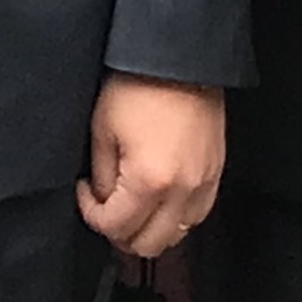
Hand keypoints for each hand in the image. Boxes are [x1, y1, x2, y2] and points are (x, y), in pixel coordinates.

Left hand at [76, 75, 221, 258]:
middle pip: (148, 245)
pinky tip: (160, 198)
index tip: (85, 193)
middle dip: (121, 232)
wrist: (178, 56)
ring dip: (151, 228)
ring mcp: (204, 183)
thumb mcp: (103, 130)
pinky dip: (176, 217)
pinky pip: (197, 215)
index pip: (116, 227)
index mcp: (150, 181)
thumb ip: (103, 177)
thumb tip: (104, 201)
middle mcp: (182, 191)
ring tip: (133, 203)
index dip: (91, 215)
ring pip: (176, 235)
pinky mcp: (216, 172)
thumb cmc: (137, 86)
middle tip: (106, 208)